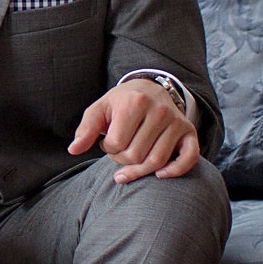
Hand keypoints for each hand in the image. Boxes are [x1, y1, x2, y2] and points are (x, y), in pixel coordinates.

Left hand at [70, 79, 200, 183]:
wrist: (150, 89)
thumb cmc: (121, 103)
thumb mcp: (100, 109)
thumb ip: (86, 129)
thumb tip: (73, 150)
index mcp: (135, 102)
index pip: (117, 144)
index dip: (108, 148)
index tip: (110, 140)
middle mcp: (159, 111)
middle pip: (135, 155)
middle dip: (122, 158)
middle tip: (122, 148)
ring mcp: (176, 121)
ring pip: (156, 161)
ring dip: (140, 168)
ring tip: (132, 157)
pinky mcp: (189, 131)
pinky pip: (189, 158)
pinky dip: (174, 171)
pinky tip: (159, 174)